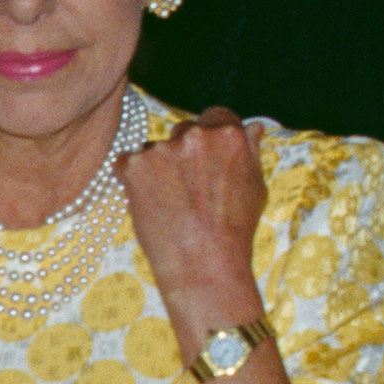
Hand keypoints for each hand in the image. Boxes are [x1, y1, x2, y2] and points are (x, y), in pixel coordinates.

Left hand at [118, 107, 268, 352]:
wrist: (204, 267)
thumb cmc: (235, 232)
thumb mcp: (256, 188)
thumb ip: (251, 151)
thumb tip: (253, 127)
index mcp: (229, 134)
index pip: (217, 116)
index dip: (212, 137)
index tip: (207, 159)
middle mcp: (195, 135)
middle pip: (185, 131)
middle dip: (184, 153)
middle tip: (187, 189)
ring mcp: (161, 149)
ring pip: (155, 148)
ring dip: (158, 167)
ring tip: (170, 203)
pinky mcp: (134, 166)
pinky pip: (127, 163)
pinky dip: (133, 180)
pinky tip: (150, 204)